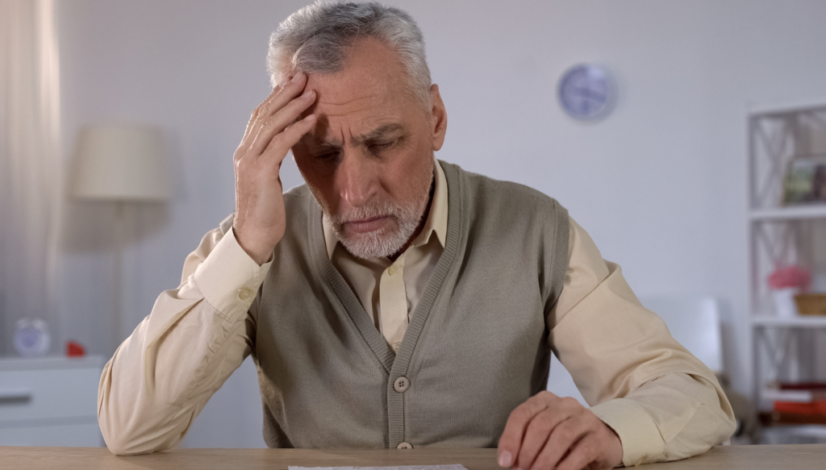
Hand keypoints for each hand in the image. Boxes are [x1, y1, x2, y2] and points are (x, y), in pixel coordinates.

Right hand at [232, 72, 316, 264]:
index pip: (260, 117)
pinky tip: (312, 119)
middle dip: (284, 93)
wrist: (253, 237)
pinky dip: (297, 129)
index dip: (275, 98)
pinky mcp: (261, 172)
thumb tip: (286, 145)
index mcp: (246, 153)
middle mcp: (245, 153)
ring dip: (293, 106)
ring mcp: (250, 161)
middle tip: (302, 76)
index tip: (290, 82)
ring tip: (311, 91)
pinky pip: (281, 143)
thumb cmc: (264, 212)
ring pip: (272, 124)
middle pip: (265, 114)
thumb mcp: (268, 180)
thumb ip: (273, 160)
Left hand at [497, 391, 622, 469]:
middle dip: (528, 450)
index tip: (505, 461)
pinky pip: (581, 450)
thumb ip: (525, 443)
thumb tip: (509, 461)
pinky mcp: (598, 435)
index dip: (511, 439)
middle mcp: (564, 404)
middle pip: (541, 424)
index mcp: (544, 401)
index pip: (522, 414)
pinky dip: (566, 466)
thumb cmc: (566, 440)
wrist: (603, 442)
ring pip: (561, 435)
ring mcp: (584, 417)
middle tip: (523, 469)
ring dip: (545, 458)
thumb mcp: (543, 436)